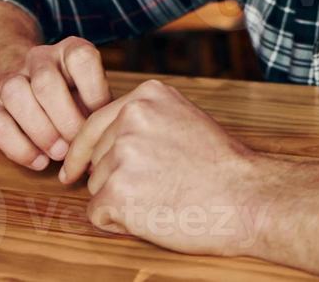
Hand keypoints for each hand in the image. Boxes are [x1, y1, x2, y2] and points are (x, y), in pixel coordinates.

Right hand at [0, 37, 111, 171]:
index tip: (98, 119)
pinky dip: (20, 148)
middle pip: (45, 82)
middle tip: (76, 145)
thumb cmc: (75, 96)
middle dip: (64, 120)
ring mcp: (12, 79)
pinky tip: (40, 161)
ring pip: (14, 94)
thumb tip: (104, 146)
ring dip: (40, 132)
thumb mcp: (94, 94)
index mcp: (70, 50)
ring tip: (58, 154)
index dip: (94, 93)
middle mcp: (39, 59)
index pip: (82, 58)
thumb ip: (100, 112)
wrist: (31, 86)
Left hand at [60, 79, 264, 256]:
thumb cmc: (221, 167)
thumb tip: (105, 142)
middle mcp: (131, 119)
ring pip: (96, 185)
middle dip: (114, 178)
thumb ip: (146, 121)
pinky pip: (97, 212)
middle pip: (95, 157)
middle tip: (156, 188)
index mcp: (147, 96)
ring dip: (120, 200)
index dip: (83, 151)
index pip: (95, 123)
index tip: (73, 169)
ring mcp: (122, 154)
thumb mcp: (184, 120)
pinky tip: (150, 216)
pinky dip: (117, 222)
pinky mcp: (117, 192)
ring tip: (161, 200)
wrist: (246, 199)